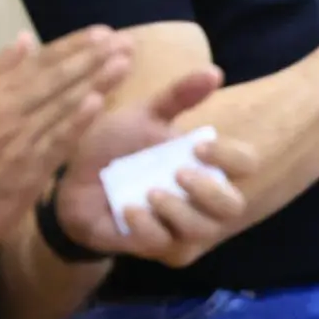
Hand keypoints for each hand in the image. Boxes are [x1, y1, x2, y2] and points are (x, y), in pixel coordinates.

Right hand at [0, 27, 129, 248]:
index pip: (42, 63)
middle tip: (126, 41)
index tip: (103, 31)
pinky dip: (76, 121)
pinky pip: (57, 139)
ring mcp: (22, 139)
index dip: (73, 46)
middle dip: (93, 58)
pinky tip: (98, 103)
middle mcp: (10, 111)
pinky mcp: (32, 166)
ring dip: (95, 82)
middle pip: (57, 79)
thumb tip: (25, 37)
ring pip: (62, 105)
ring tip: (123, 62)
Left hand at [51, 68, 257, 266]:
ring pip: (201, 230)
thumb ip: (178, 96)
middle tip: (178, 173)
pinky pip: (162, 244)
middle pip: (232, 206)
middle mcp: (200, 197)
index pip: (245, 163)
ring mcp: (177, 225)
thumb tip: (215, 72)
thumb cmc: (116, 148)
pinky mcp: (151, 245)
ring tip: (151, 192)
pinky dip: (148, 227)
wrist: (72, 183)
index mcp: (206, 163)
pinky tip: (129, 208)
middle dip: (209, 192)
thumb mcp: (144, 115)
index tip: (197, 145)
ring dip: (179, 211)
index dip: (230, 156)